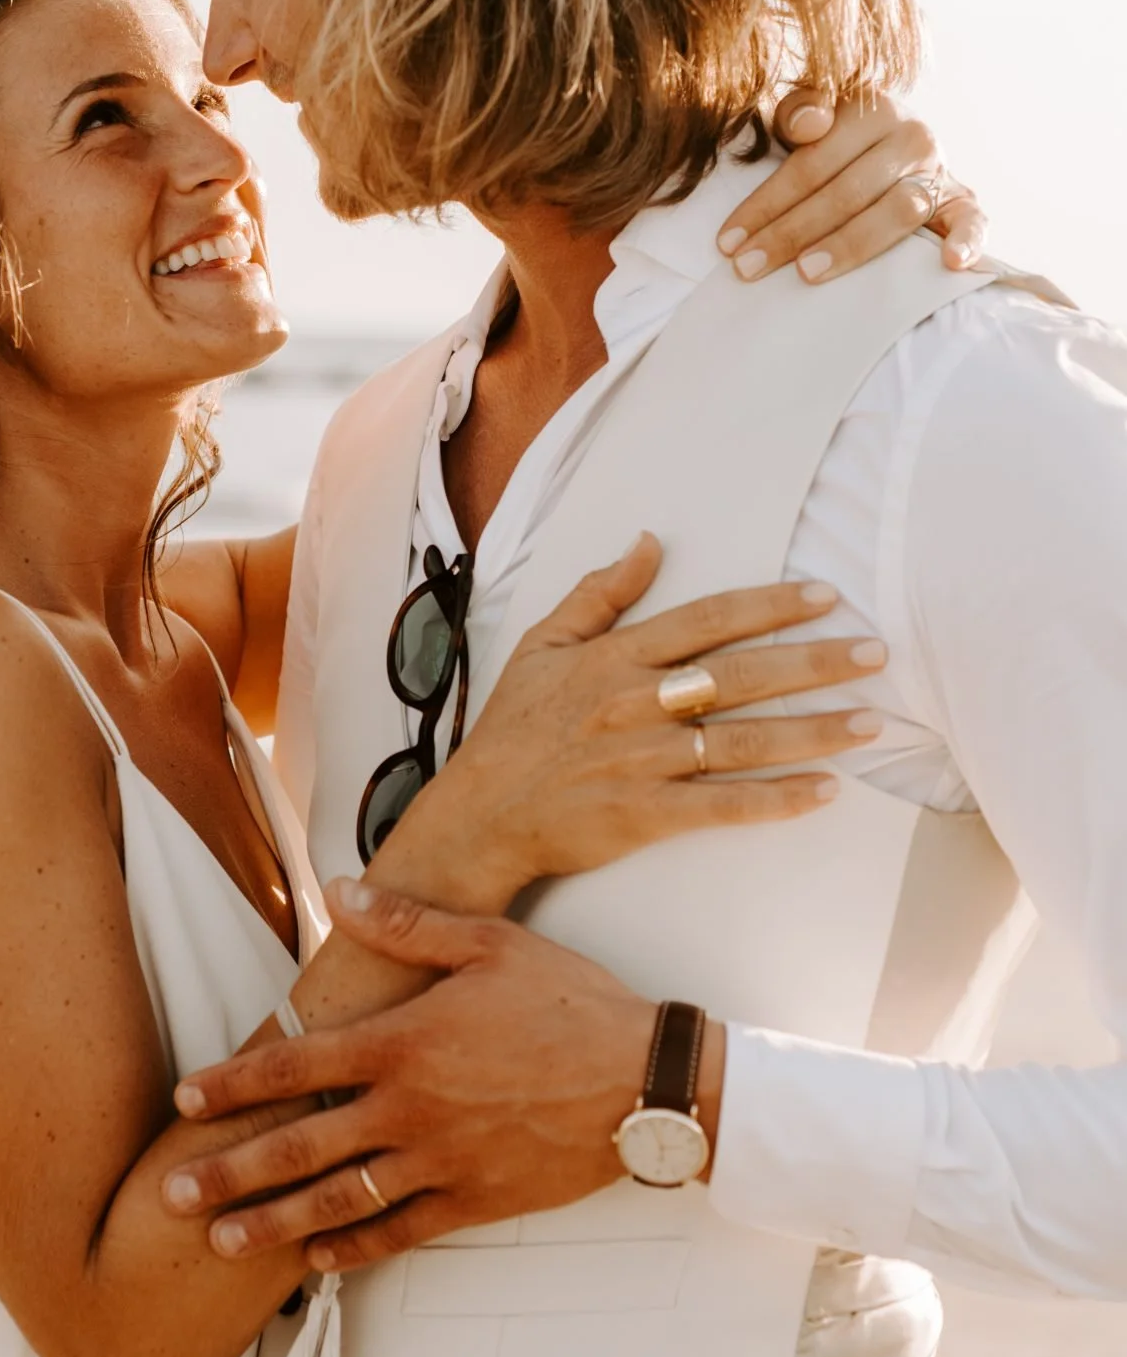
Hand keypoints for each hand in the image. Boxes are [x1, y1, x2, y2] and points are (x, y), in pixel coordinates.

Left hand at [166, 888, 693, 1266]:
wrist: (645, 1080)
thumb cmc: (569, 1003)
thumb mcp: (490, 943)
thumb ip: (407, 923)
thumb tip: (340, 888)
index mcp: (405, 1042)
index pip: (297, 1064)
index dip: (235, 1082)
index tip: (185, 1098)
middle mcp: (411, 1109)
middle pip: (300, 1145)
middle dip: (228, 1172)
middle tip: (170, 1194)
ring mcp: (441, 1162)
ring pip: (339, 1200)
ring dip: (274, 1223)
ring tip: (220, 1242)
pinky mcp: (475, 1200)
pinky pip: (401, 1231)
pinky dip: (354, 1248)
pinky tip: (317, 1262)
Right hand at [424, 532, 885, 904]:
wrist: (480, 814)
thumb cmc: (513, 730)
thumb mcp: (541, 645)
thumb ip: (598, 594)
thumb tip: (648, 543)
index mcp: (615, 658)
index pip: (707, 620)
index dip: (769, 606)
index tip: (825, 597)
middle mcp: (636, 704)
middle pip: (742, 675)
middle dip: (814, 662)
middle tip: (876, 653)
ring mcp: (643, 761)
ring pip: (744, 740)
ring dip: (813, 731)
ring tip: (871, 723)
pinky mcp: (645, 814)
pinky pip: (723, 805)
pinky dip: (775, 800)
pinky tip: (824, 791)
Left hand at [718, 89, 985, 282]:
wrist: (891, 149)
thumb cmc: (833, 140)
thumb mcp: (807, 117)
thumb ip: (799, 109)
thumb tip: (809, 124)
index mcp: (870, 108)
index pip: (812, 162)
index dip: (767, 202)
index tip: (729, 241)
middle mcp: (910, 136)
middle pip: (847, 191)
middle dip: (792, 233)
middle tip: (750, 267)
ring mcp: (939, 170)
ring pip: (897, 210)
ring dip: (851, 245)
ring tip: (807, 273)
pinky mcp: (963, 201)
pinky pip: (973, 220)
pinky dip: (968, 240)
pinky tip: (949, 264)